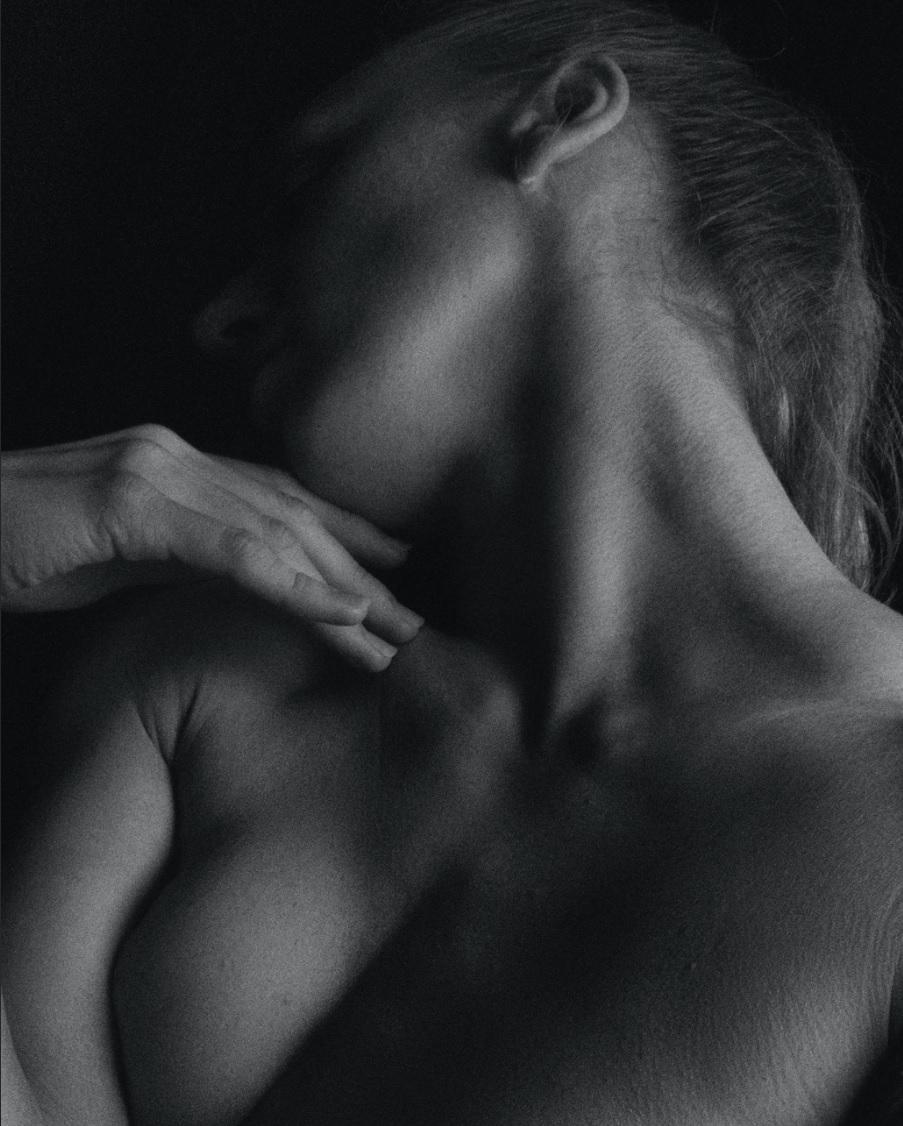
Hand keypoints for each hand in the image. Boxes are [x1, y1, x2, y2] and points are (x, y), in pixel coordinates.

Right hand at [1, 425, 421, 669]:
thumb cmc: (22, 546)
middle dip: (361, 569)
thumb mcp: (118, 552)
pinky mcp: (131, 505)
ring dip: (343, 588)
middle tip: (414, 620)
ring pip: (276, 533)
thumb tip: (242, 581)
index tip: (396, 566)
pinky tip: (339, 612)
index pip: (280, 497)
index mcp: (178, 465)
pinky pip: (229, 550)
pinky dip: (292, 582)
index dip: (346, 531)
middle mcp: (177, 458)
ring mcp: (156, 474)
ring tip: (393, 635)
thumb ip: (182, 554)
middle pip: (293, 515)